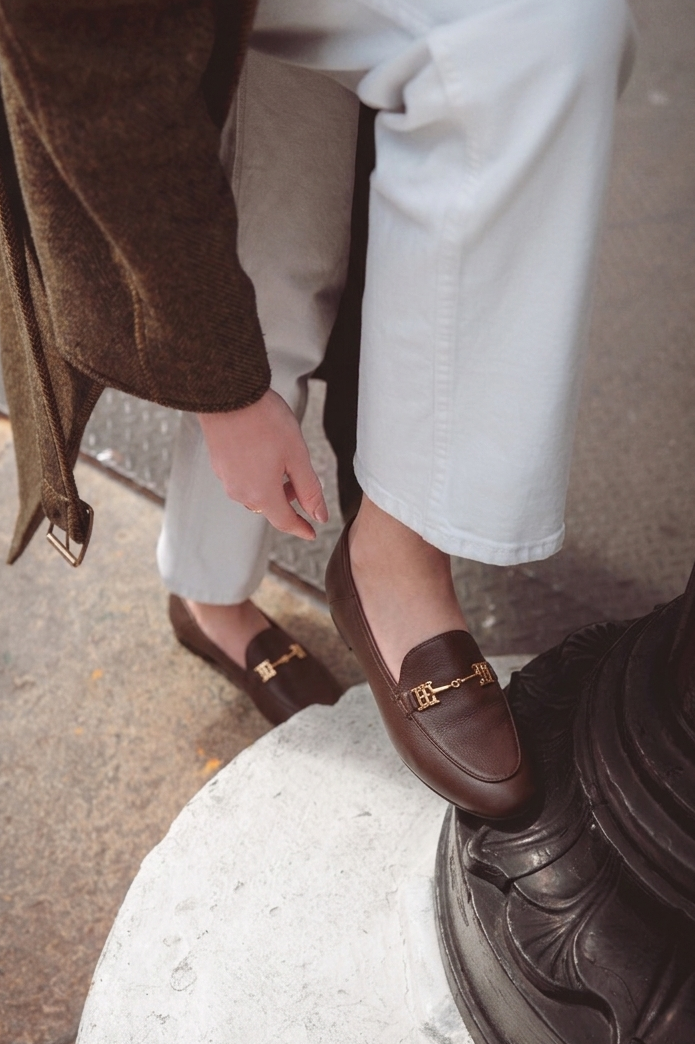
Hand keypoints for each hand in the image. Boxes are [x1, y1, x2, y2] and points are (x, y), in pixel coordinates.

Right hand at [197, 389, 327, 540]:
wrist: (228, 394)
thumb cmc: (265, 421)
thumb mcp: (297, 456)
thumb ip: (309, 489)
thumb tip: (319, 515)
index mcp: (262, 494)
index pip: (284, 521)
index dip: (301, 528)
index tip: (311, 532)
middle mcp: (240, 492)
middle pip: (269, 506)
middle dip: (287, 501)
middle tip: (300, 483)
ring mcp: (226, 478)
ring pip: (254, 493)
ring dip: (271, 487)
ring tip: (282, 462)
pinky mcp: (218, 463)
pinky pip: (241, 479)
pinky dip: (256, 475)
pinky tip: (263, 453)